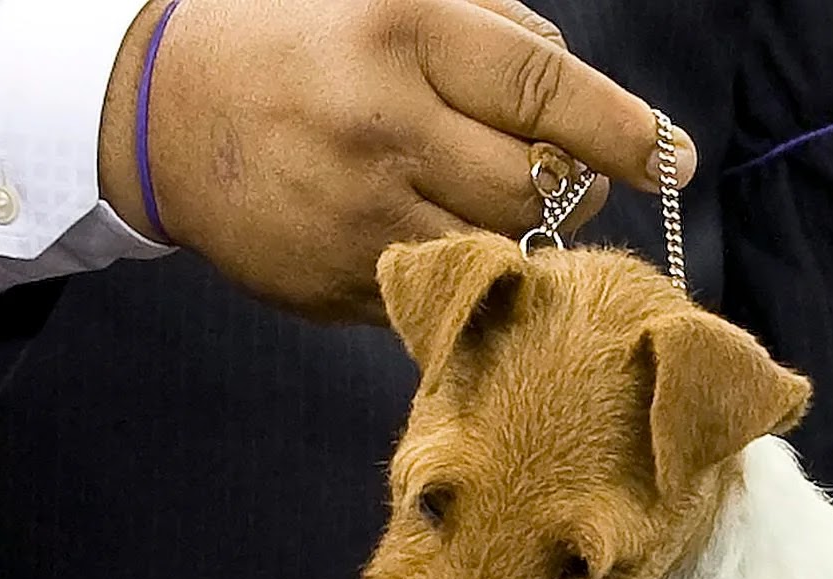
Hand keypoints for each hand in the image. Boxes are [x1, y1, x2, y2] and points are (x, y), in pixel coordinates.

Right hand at [98, 0, 696, 320]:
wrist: (159, 111)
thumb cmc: (297, 39)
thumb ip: (494, 29)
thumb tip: (586, 101)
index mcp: (402, 34)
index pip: (549, 93)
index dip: (625, 133)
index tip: (673, 159)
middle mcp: (385, 129)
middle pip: (537, 190)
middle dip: (574, 190)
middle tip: (571, 180)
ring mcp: (361, 219)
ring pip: (500, 257)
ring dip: (531, 247)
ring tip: (511, 214)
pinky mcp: (342, 284)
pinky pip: (442, 294)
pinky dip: (468, 279)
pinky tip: (445, 244)